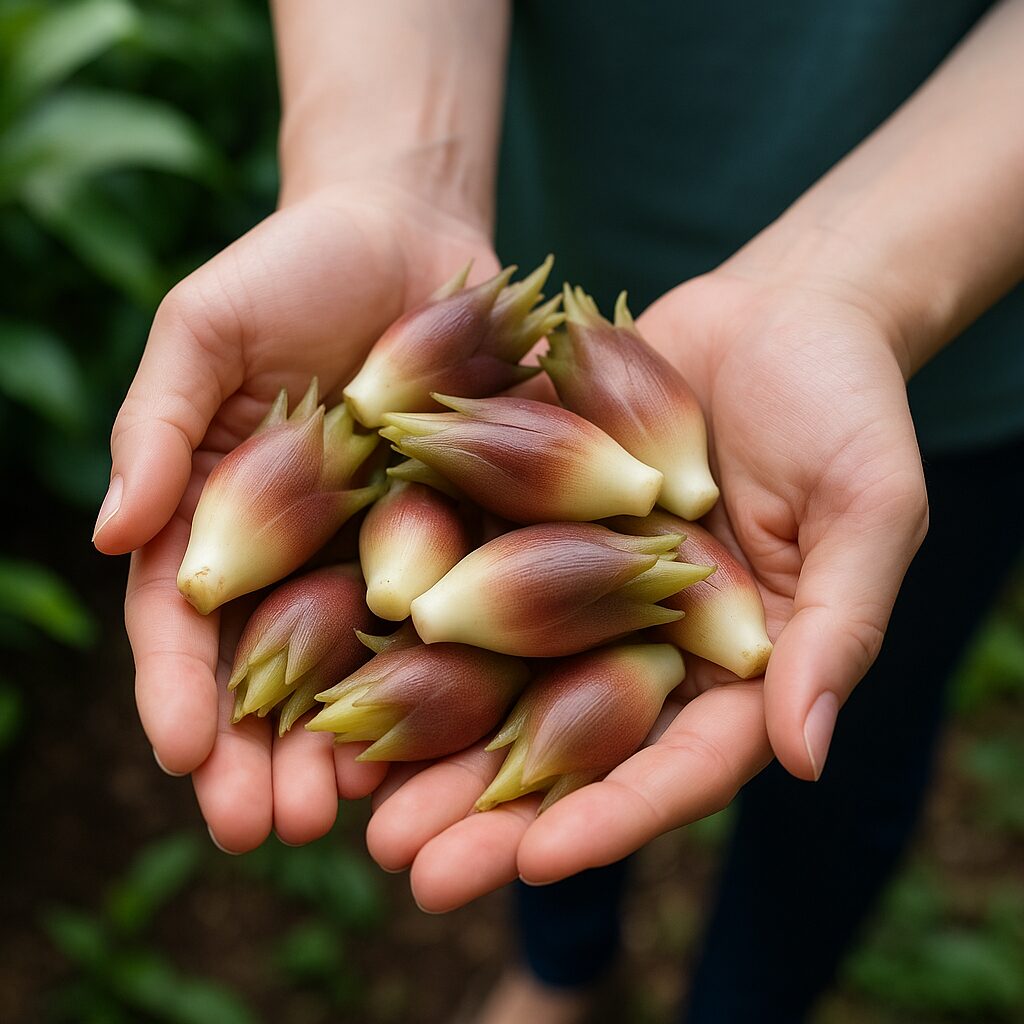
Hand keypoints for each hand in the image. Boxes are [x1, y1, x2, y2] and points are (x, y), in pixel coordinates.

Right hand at [94, 181, 496, 851]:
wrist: (412, 233)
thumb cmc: (289, 270)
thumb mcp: (202, 331)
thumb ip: (156, 427)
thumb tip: (109, 535)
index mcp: (227, 516)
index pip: (189, 620)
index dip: (180, 689)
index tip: (182, 755)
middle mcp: (306, 551)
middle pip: (276, 670)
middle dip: (264, 753)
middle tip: (263, 829)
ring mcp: (390, 548)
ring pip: (367, 666)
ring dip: (352, 746)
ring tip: (347, 820)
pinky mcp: (473, 531)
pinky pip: (464, 612)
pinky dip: (454, 676)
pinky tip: (453, 739)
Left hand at [363, 264, 928, 909]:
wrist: (776, 310)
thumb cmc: (844, 405)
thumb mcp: (868, 508)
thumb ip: (841, 627)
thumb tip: (804, 755)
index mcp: (733, 664)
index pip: (676, 763)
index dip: (612, 815)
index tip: (538, 861)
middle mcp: (645, 640)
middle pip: (567, 744)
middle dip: (489, 810)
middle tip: (409, 869)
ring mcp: (580, 584)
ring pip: (499, 678)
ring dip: (427, 740)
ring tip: (352, 797)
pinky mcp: (529, 519)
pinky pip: (468, 577)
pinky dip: (410, 624)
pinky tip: (343, 664)